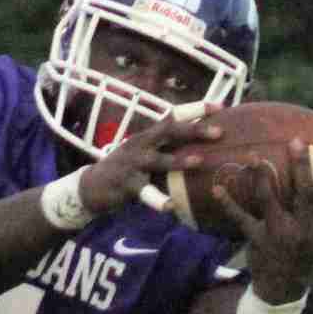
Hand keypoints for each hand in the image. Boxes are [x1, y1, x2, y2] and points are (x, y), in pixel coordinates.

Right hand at [77, 104, 224, 216]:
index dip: (195, 109)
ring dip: (179, 160)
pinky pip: (144, 193)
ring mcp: (133, 163)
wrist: (92, 186)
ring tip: (199, 161)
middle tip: (219, 131)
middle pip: (169, 131)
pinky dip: (157, 200)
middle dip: (194, 130)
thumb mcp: (146, 153)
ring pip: (158, 160)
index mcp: (148, 135)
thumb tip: (201, 149)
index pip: (174, 117)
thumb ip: (168, 149)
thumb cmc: (128, 169)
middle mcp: (141, 144)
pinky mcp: (126, 185)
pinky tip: (170, 207)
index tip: (220, 106)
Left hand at [211, 136, 312, 303]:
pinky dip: (227, 203)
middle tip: (294, 141)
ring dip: (261, 175)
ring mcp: (279, 234)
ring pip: (270, 199)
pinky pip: (241, 218)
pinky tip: (216, 189)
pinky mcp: (258, 240)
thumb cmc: (301, 253)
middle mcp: (302, 230)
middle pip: (304, 193)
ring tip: (253, 155)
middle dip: (300, 166)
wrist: (282, 288)